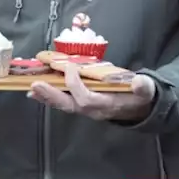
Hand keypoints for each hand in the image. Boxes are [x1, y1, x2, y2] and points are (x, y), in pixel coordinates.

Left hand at [28, 62, 156, 121]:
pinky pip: (64, 103)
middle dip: (52, 95)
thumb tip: (139, 83)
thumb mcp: (146, 90)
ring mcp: (87, 110)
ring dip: (47, 96)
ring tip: (32, 88)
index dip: (75, 85)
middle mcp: (94, 111)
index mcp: (107, 105)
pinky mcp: (82, 106)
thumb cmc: (141, 96)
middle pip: (69, 105)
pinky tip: (36, 92)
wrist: (141, 108)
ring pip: (64, 105)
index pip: (86, 98)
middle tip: (36, 84)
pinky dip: (49, 97)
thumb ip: (143, 87)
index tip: (69, 67)